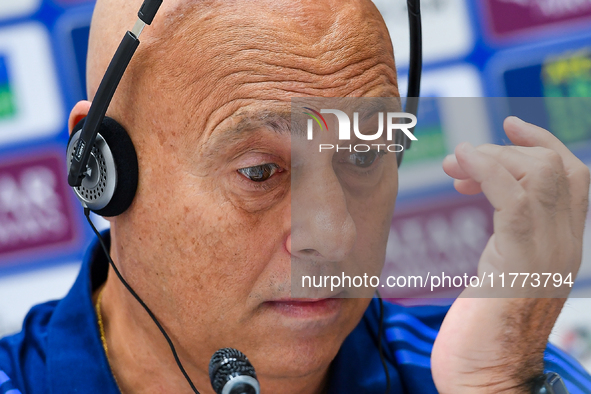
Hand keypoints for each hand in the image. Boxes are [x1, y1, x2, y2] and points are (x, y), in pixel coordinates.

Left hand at [431, 117, 589, 392]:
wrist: (485, 380)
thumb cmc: (481, 334)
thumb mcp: (498, 273)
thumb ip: (505, 238)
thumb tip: (483, 198)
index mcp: (559, 246)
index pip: (572, 178)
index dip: (543, 143)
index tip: (508, 126)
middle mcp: (562, 246)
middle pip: (558, 167)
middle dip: (505, 149)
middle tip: (460, 159)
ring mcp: (547, 255)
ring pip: (541, 175)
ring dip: (492, 157)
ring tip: (454, 166)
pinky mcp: (520, 264)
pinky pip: (516, 199)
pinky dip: (488, 170)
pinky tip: (461, 166)